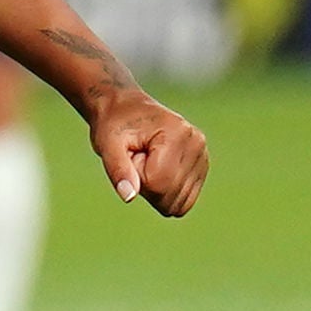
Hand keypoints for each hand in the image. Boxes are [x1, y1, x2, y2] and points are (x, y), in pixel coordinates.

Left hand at [87, 87, 209, 215]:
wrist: (126, 109)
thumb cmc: (115, 125)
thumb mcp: (107, 145)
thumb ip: (118, 171)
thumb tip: (129, 197)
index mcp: (176, 134)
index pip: (158, 184)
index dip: (137, 181)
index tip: (131, 159)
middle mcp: (196, 143)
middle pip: (172, 196)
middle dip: (148, 187)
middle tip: (138, 161)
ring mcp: (202, 154)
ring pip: (180, 202)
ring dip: (158, 190)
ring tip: (148, 164)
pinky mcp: (203, 165)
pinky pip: (186, 198)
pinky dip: (167, 192)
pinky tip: (158, 169)